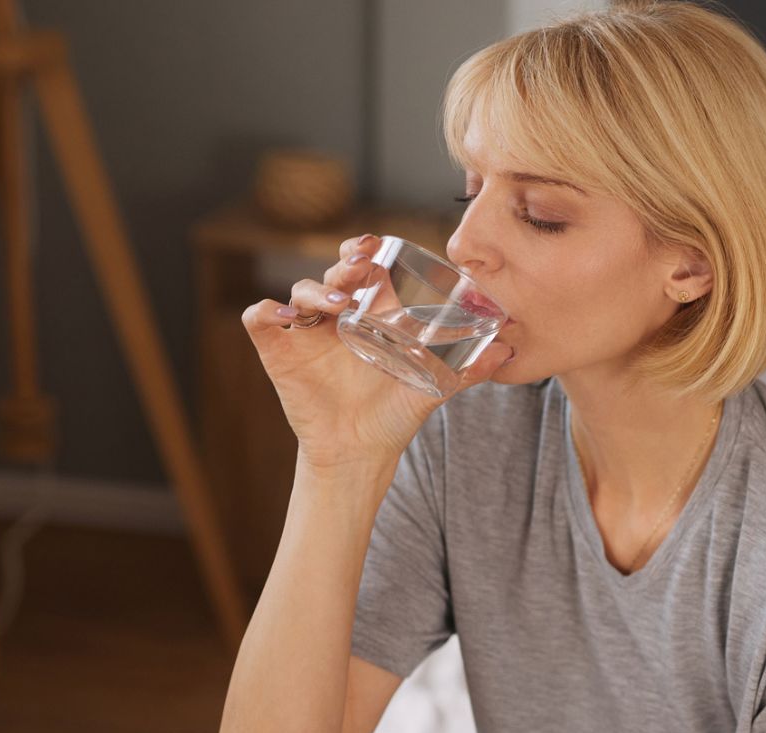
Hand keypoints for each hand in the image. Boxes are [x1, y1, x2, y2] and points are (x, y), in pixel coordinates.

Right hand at [240, 234, 515, 474]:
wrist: (361, 453)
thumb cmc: (394, 414)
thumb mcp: (432, 387)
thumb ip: (466, 368)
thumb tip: (505, 350)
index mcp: (369, 313)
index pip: (362, 268)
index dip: (364, 250)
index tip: (377, 246)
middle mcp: (336, 317)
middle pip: (332, 274)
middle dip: (345, 264)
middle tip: (361, 265)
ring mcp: (305, 333)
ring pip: (300, 292)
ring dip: (315, 290)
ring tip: (338, 304)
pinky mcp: (278, 352)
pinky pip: (260, 320)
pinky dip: (265, 312)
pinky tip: (282, 316)